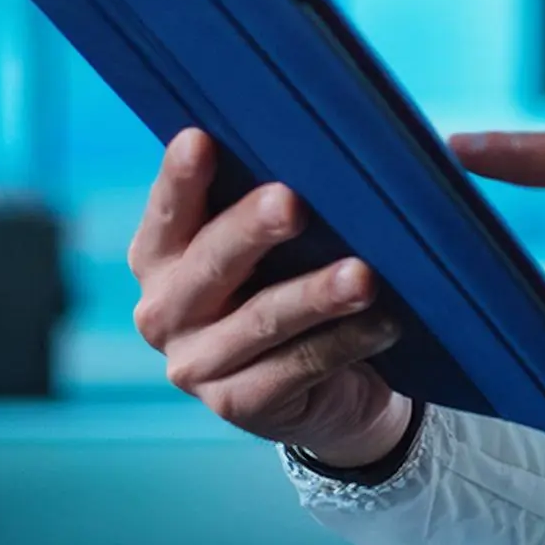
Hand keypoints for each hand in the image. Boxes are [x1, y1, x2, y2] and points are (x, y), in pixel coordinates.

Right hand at [128, 129, 412, 467]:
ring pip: (262, 321)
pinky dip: (345, 342)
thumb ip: (273, 202)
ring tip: (361, 276)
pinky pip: (298, 367)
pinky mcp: (239, 405)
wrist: (323, 387)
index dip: (180, 179)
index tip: (200, 139)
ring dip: (315, 296)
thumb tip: (336, 147)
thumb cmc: (292, 285)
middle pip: (210, 264)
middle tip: (290, 203)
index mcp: (160, 257)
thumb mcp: (274, 245)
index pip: (168, 212)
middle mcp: (164, 311)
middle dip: (251, 231)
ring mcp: (197, 365)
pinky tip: (384, 322)